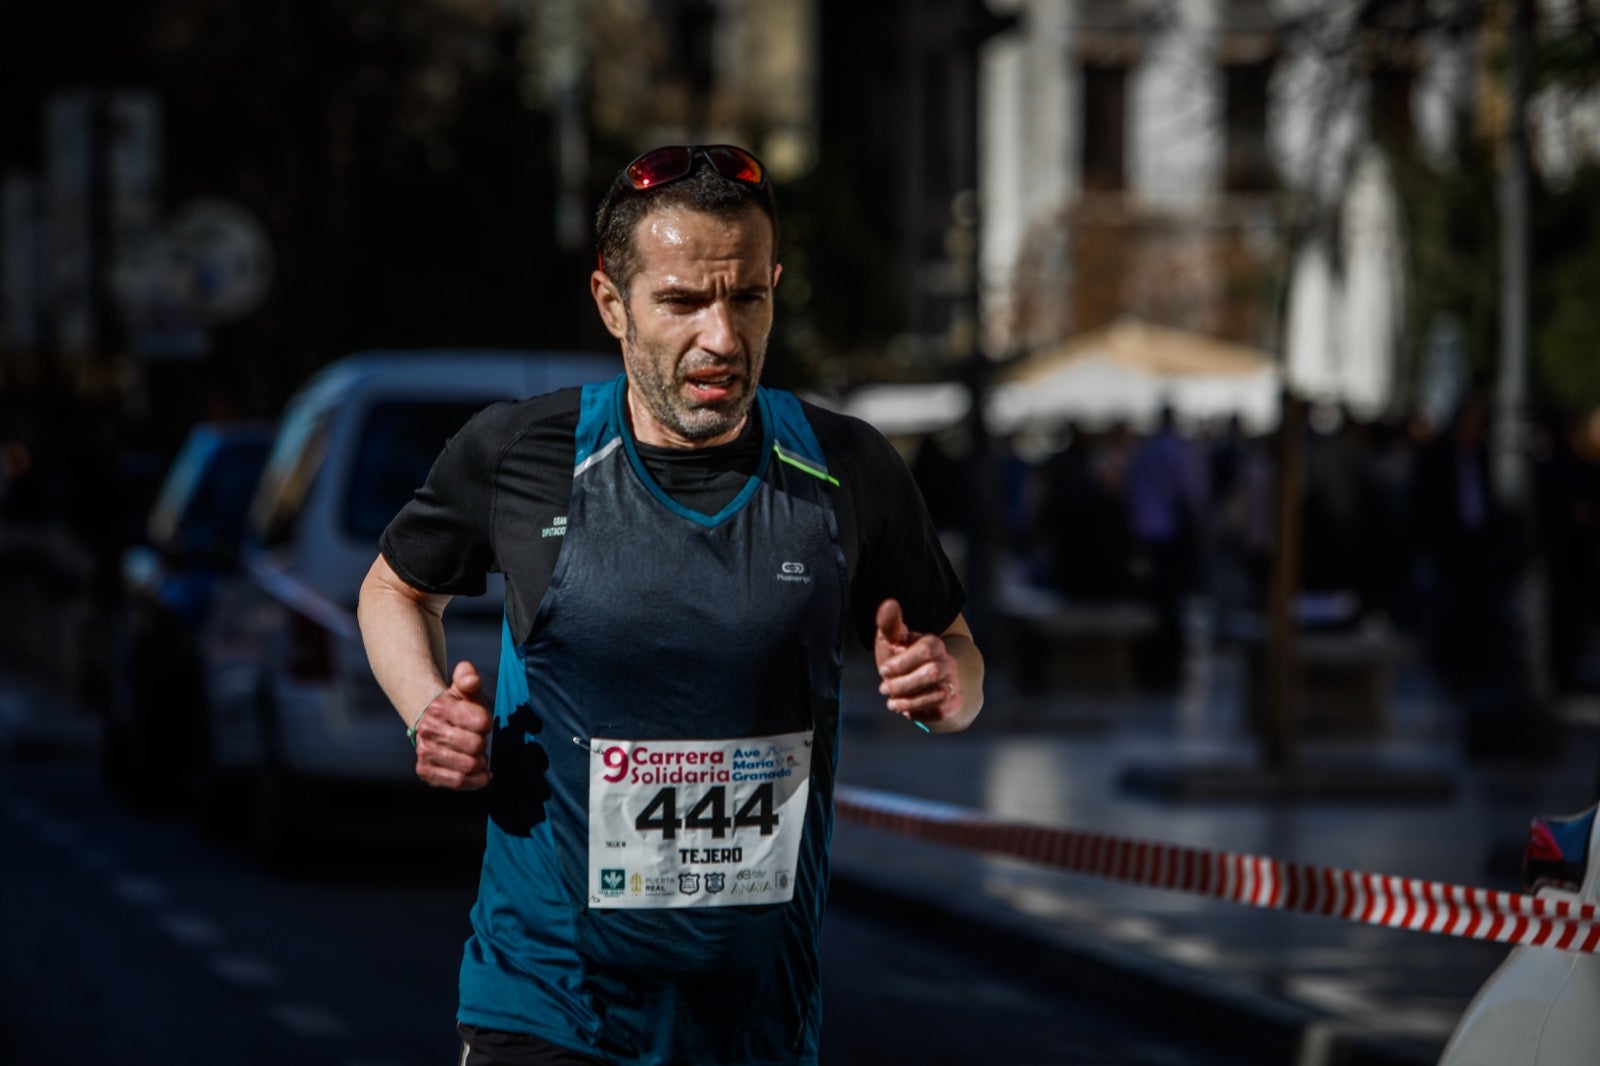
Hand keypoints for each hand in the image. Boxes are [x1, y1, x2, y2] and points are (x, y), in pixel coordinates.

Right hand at [411, 660, 492, 789]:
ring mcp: (424, 752)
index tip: (481, 723)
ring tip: (479, 757)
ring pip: (469, 766)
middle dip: (484, 745)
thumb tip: (471, 679)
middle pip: (476, 745)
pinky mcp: (425, 771)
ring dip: (481, 763)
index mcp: (439, 708)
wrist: (431, 724)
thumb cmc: (456, 707)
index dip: (487, 724)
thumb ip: (468, 677)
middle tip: (479, 742)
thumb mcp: (463, 688)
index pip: (482, 722)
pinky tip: (482, 775)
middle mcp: (427, 730)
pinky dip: (475, 782)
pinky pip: (458, 782)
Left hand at [873, 599, 960, 728]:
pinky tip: (907, 710)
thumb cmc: (903, 657)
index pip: (925, 650)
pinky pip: (941, 712)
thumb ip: (890, 623)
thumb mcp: (893, 639)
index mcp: (933, 643)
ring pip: (937, 695)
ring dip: (908, 702)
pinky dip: (920, 714)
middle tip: (884, 688)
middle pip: (931, 674)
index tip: (883, 670)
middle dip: (903, 684)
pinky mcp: (954, 702)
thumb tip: (889, 603)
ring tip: (891, 702)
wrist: (923, 681)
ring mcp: (953, 683)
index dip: (902, 662)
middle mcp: (948, 662)